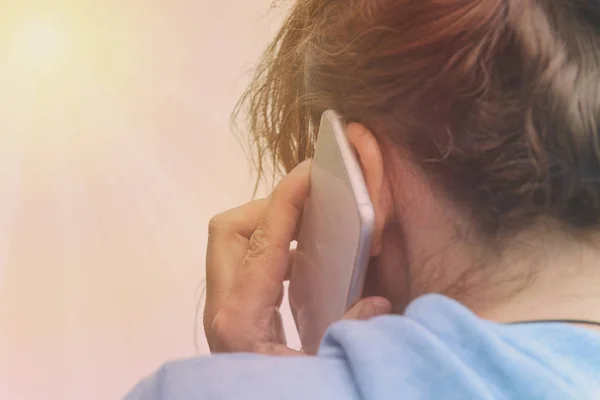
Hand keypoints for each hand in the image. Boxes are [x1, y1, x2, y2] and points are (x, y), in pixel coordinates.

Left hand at [203, 160, 390, 354]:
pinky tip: (305, 261)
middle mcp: (223, 310)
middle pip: (229, 231)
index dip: (286, 200)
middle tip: (310, 203)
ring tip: (313, 224)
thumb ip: (346, 333)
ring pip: (235, 245)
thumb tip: (375, 301)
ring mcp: (225, 313)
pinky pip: (248, 264)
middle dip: (267, 206)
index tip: (309, 171)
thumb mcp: (316, 374)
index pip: (262, 243)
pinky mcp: (234, 318)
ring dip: (271, 225)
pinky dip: (274, 249)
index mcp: (240, 321)